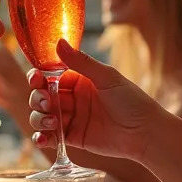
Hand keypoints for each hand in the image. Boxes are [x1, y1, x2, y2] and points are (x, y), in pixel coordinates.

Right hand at [28, 39, 157, 161]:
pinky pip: (51, 137)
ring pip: (42, 117)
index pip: (50, 77)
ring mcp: (71, 119)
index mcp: (79, 80)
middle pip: (42, 97)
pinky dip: (42, 138)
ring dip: (39, 118)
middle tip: (47, 103)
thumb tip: (59, 42)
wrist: (146, 132)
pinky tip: (43, 139)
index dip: (38, 78)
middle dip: (38, 99)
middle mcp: (72, 99)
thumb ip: (81, 62)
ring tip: (52, 122)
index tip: (36, 79)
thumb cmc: (132, 101)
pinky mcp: (73, 138)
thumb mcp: (107, 77)